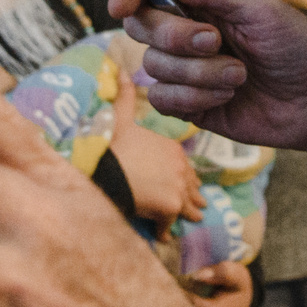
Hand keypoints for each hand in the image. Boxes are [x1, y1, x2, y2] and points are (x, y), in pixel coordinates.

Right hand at [107, 63, 202, 224]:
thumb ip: (126, 95)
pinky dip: (164, 231)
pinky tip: (163, 237)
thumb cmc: (111, 144)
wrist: (105, 169)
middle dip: (194, 196)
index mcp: (172, 149)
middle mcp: (180, 168)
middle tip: (200, 206)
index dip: (186, 174)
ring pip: (187, 207)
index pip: (184, 165)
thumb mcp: (120, 116)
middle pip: (191, 186)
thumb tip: (121, 68)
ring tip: (193, 220)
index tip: (189, 181)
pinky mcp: (170, 209)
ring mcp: (177, 189)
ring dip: (188, 214)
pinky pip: (168, 226)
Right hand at [110, 0, 306, 162]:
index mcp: (198, 2)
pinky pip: (164, 100)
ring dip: (201, 73)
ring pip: (154, 67)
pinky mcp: (188, 105)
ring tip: (240, 75)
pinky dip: (196, 98)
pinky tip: (227, 97)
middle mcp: (184, 33)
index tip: (123, 4)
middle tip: (217, 40)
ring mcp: (184, 71)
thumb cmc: (296, 46)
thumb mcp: (259, 9)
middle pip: (142, 28)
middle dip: (176, 36)